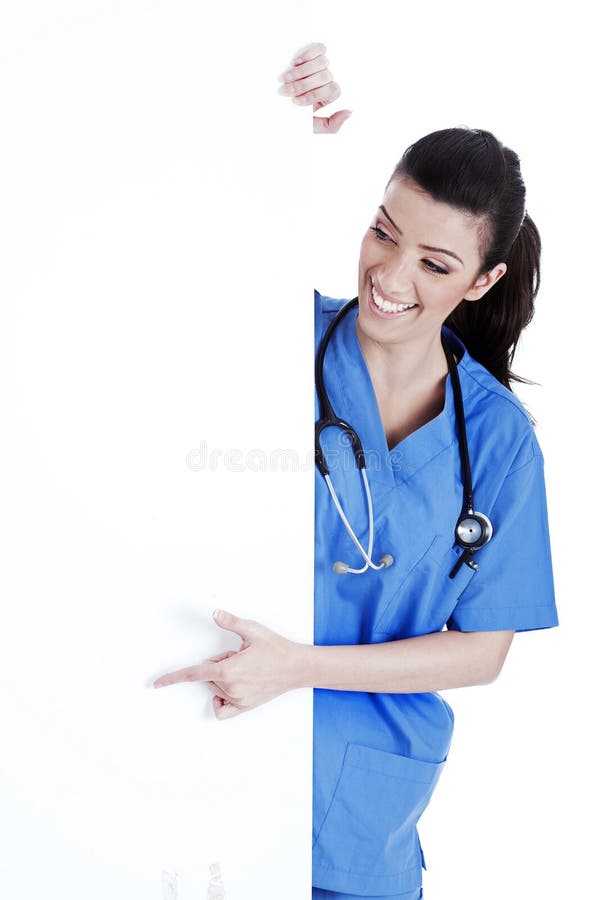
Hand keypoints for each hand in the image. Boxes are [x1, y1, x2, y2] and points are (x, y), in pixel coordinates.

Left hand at [153, 609, 305, 718]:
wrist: (297, 667)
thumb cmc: (276, 648)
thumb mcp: (253, 631)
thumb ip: (231, 622)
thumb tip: (215, 613)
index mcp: (228, 670)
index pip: (193, 674)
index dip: (173, 678)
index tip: (157, 683)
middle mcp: (230, 688)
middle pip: (209, 676)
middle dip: (218, 664)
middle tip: (239, 655)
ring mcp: (238, 700)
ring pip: (216, 689)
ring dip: (223, 678)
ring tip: (245, 668)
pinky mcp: (246, 706)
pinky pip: (223, 710)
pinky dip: (221, 700)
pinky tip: (229, 691)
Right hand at [277, 41, 351, 133]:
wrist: (277, 106)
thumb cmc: (294, 117)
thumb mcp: (313, 127)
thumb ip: (331, 125)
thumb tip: (348, 112)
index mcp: (328, 95)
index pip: (331, 91)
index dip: (312, 95)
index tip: (295, 102)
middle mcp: (327, 79)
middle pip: (324, 77)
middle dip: (302, 85)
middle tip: (284, 92)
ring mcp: (321, 65)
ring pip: (322, 63)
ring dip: (301, 72)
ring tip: (284, 79)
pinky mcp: (313, 53)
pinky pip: (320, 49)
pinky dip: (308, 54)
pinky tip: (295, 63)